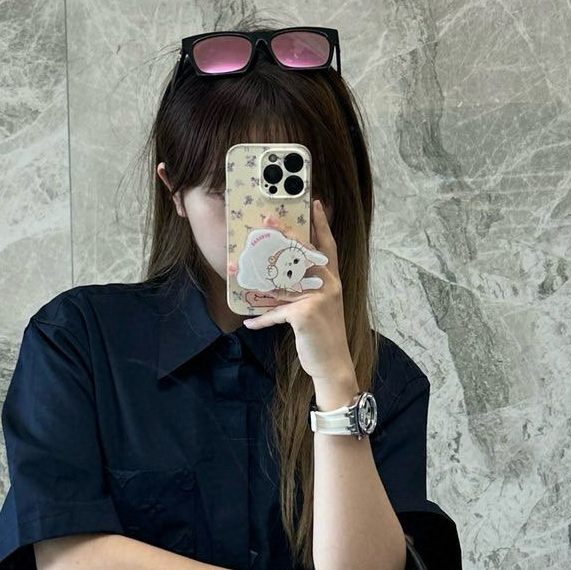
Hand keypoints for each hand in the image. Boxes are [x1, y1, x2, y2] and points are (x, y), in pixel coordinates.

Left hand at [228, 199, 354, 390]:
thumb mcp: (320, 310)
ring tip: (237, 268)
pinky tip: (249, 322)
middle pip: (302, 253)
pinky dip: (262, 319)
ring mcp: (317, 299)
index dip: (322, 225)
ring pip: (282, 281)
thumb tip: (281, 282)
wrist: (333, 365)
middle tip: (268, 220)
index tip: (316, 203)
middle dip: (284, 235)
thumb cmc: (324, 337)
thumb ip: (306, 293)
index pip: (328, 247)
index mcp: (332, 282)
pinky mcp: (305, 315)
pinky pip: (276, 312)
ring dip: (256, 276)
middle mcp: (328, 286)